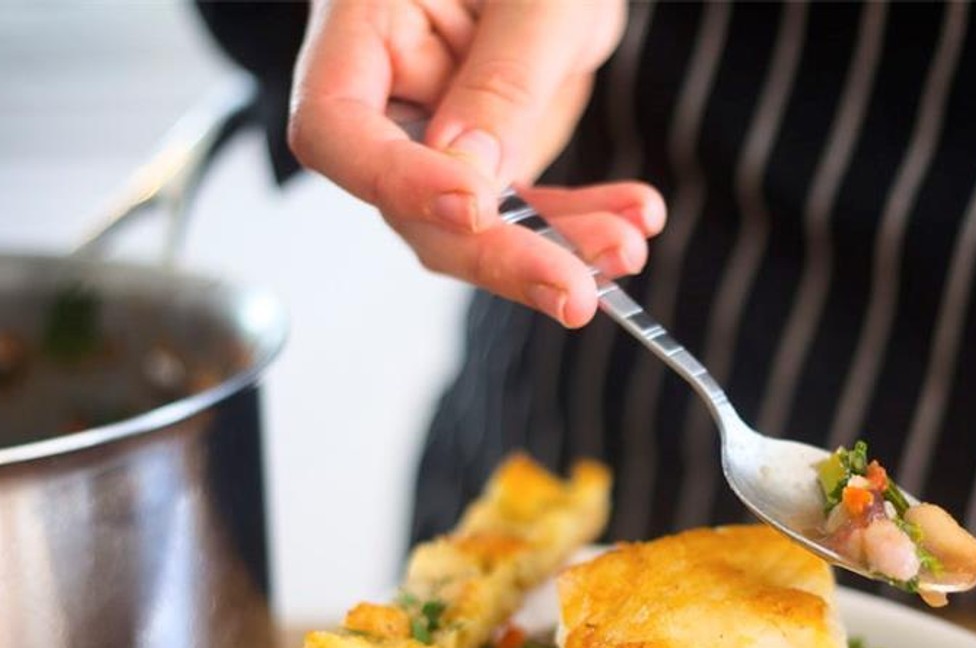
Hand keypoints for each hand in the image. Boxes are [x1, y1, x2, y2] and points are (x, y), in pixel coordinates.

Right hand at [288, 0, 665, 326]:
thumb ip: (502, 81)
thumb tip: (469, 179)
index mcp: (362, 26)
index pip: (338, 129)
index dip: (397, 181)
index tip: (471, 207)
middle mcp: (391, 93)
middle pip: (411, 207)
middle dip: (500, 254)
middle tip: (573, 292)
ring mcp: (440, 135)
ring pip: (477, 229)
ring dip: (559, 250)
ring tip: (629, 249)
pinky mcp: (494, 160)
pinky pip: (528, 213)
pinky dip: (583, 226)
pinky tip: (637, 221)